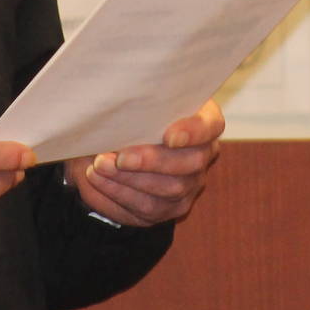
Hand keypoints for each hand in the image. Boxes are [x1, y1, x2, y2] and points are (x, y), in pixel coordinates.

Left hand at [64, 99, 223, 227]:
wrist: (110, 146)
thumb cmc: (128, 114)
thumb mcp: (135, 101)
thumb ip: (137, 101)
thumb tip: (119, 105)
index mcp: (203, 119)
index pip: (211, 125)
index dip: (194, 131)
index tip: (169, 136)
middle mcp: (202, 154)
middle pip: (192, 162)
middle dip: (153, 161)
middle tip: (121, 157)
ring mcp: (189, 184)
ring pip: (169, 189)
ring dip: (129, 180)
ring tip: (100, 167)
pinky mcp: (169, 207)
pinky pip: (147, 208)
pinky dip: (118, 194)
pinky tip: (98, 181)